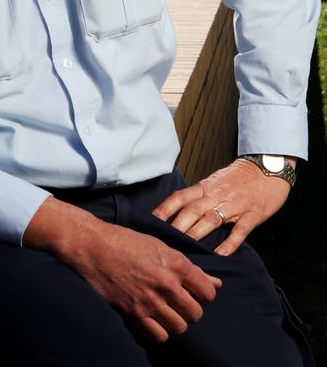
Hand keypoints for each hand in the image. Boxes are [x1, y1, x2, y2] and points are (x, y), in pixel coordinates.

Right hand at [23, 198, 221, 343]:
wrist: (93, 246)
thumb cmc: (126, 241)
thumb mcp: (160, 247)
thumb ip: (189, 268)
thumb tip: (215, 282)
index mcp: (176, 263)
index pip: (208, 293)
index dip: (203, 294)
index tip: (193, 291)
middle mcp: (166, 284)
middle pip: (195, 314)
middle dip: (189, 309)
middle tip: (178, 301)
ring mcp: (150, 301)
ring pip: (180, 327)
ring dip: (175, 321)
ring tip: (165, 310)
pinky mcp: (133, 313)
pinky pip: (159, 336)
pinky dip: (159, 332)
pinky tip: (153, 320)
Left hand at [151, 158, 292, 255]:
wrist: (269, 167)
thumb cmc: (240, 177)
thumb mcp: (216, 181)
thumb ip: (201, 195)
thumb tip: (180, 211)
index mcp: (206, 186)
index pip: (180, 197)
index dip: (165, 209)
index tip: (151, 221)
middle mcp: (217, 195)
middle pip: (192, 210)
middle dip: (176, 226)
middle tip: (163, 241)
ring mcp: (235, 205)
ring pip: (211, 220)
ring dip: (197, 234)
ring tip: (186, 249)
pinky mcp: (252, 214)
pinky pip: (239, 230)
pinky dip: (229, 243)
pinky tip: (220, 254)